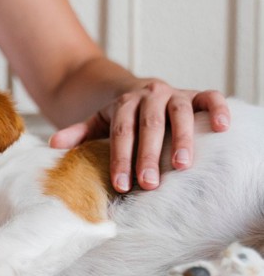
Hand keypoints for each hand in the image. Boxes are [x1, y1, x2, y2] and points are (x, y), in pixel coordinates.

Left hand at [49, 80, 230, 192]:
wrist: (138, 91)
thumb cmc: (120, 117)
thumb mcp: (97, 123)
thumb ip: (78, 133)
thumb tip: (52, 145)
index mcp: (124, 104)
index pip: (121, 134)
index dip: (120, 159)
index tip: (121, 184)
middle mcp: (150, 96)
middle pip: (149, 127)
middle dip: (148, 156)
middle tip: (149, 184)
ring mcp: (174, 94)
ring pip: (180, 114)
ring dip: (182, 139)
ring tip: (183, 166)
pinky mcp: (196, 94)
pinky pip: (211, 97)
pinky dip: (218, 109)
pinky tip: (222, 127)